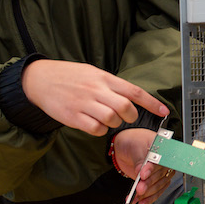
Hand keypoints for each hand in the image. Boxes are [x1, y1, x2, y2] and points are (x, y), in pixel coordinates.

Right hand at [23, 59, 169, 135]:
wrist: (40, 79)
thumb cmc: (69, 76)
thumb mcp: (92, 73)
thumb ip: (110, 84)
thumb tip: (130, 97)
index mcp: (103, 78)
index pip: (133, 91)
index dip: (151, 103)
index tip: (164, 111)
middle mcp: (96, 90)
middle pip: (125, 108)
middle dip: (130, 116)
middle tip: (125, 117)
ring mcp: (84, 103)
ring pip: (111, 119)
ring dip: (114, 123)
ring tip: (105, 118)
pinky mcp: (73, 116)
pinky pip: (95, 129)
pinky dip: (99, 130)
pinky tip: (94, 124)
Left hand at [113, 128, 175, 203]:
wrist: (125, 145)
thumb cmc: (133, 140)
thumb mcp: (136, 146)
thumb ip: (139, 159)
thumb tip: (141, 170)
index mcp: (163, 150)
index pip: (160, 162)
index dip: (152, 169)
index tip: (143, 175)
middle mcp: (164, 163)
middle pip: (160, 176)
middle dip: (149, 184)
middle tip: (140, 188)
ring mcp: (158, 173)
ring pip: (157, 187)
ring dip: (148, 194)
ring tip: (138, 198)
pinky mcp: (152, 182)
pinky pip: (154, 192)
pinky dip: (146, 199)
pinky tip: (140, 202)